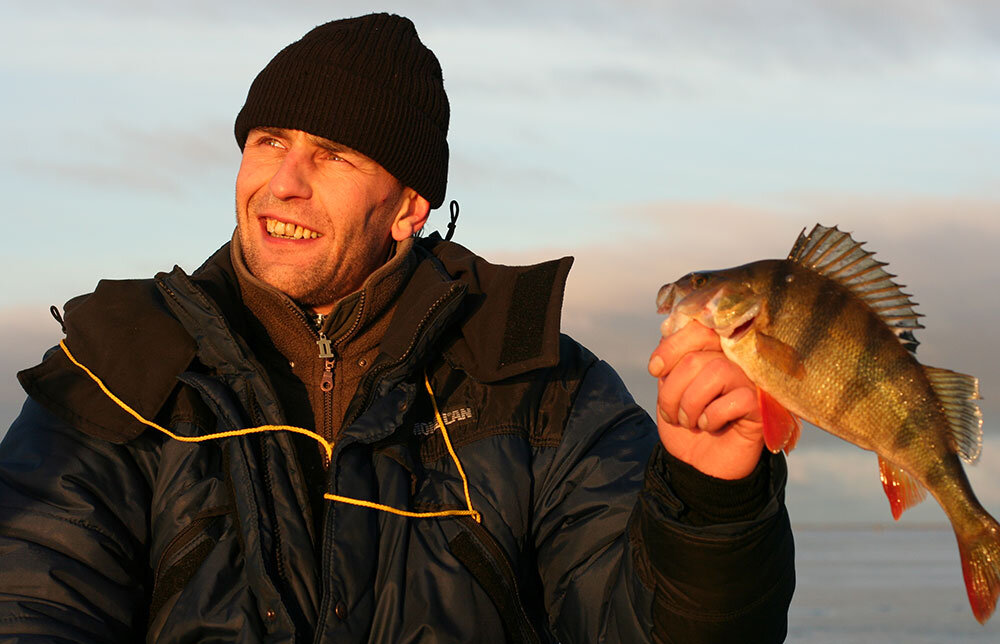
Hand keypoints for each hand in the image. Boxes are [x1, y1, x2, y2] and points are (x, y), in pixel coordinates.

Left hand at [648, 320, 764, 478]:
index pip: (697, 327)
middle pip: (698, 355)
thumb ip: (673, 360)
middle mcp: (737, 360)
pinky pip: (736, 399)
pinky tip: (710, 427)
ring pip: (715, 372)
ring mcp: (752, 381)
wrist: (698, 465)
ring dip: (690, 404)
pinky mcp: (763, 406)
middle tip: (671, 412)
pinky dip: (712, 416)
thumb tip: (668, 334)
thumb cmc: (686, 422)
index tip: (655, 370)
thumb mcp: (670, 389)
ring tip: (689, 422)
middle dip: (673, 388)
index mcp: (714, 350)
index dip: (671, 347)